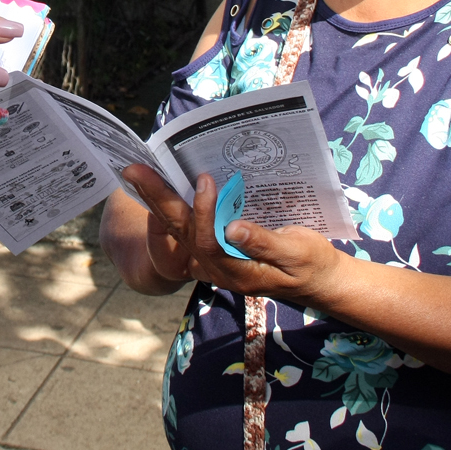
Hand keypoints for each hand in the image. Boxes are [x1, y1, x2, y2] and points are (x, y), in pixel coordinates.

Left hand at [121, 165, 345, 304]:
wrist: (316, 280)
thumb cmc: (310, 264)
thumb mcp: (297, 253)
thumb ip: (263, 243)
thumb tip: (233, 227)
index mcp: (237, 273)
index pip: (208, 242)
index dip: (204, 211)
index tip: (206, 179)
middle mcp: (217, 269)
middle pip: (181, 233)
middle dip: (157, 198)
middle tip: (134, 169)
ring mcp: (213, 260)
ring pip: (178, 229)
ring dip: (157, 199)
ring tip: (137, 171)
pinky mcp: (214, 248)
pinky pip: (187, 226)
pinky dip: (172, 203)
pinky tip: (161, 182)